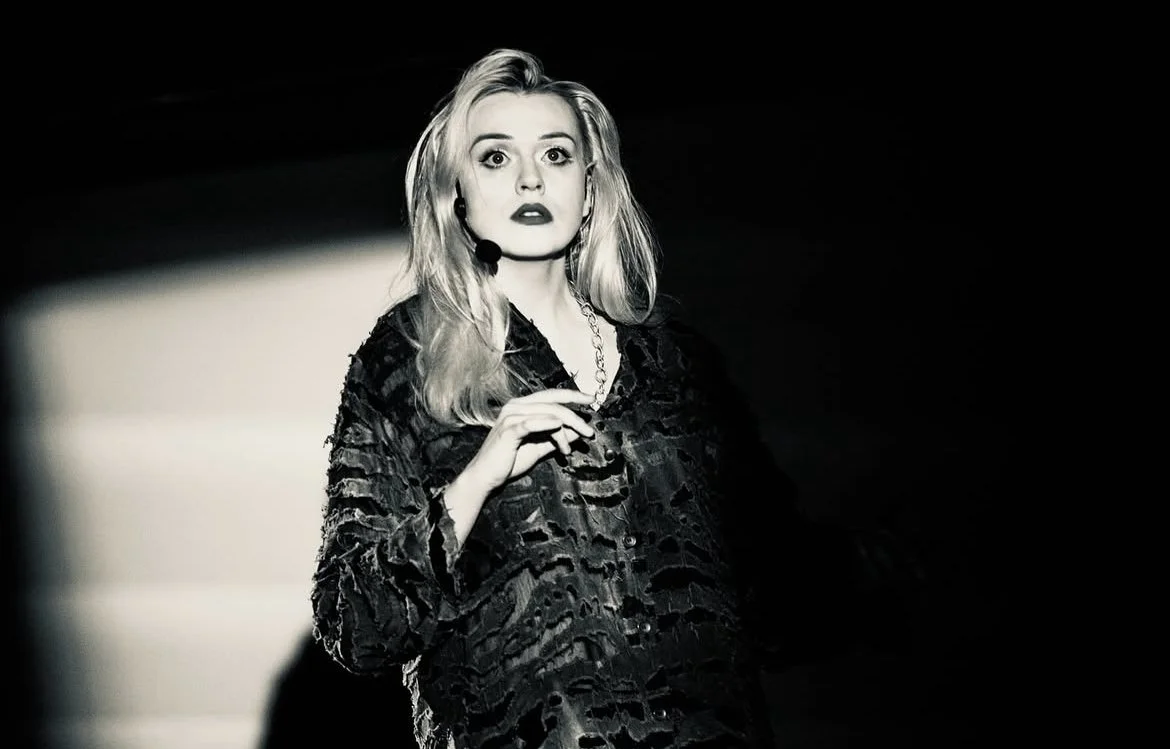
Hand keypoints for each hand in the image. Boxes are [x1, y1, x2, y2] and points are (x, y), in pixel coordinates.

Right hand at [461, 389, 596, 492]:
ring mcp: (511, 417)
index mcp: (522, 406)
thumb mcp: (540, 447)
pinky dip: (548, 425)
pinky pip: (532, 424)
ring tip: (568, 450)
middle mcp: (516, 406)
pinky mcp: (508, 430)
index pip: (552, 395)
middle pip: (553, 404)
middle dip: (575, 417)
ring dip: (564, 433)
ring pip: (547, 415)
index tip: (591, 400)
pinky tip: (559, 429)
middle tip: (589, 432)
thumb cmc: (510, 461)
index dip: (573, 395)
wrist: (486, 476)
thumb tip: (579, 432)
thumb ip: (558, 438)